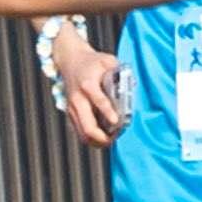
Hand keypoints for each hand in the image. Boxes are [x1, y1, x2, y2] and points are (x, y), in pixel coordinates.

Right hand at [41, 26, 125, 144]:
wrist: (69, 60)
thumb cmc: (90, 61)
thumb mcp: (106, 60)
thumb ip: (119, 71)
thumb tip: (132, 84)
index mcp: (88, 84)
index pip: (98, 101)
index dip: (108, 113)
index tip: (117, 122)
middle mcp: (78, 99)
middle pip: (88, 127)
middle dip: (103, 137)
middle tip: (116, 137)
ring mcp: (72, 108)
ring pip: (83, 134)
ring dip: (98, 141)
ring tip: (111, 139)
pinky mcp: (70, 113)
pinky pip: (80, 132)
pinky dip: (91, 138)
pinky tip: (103, 137)